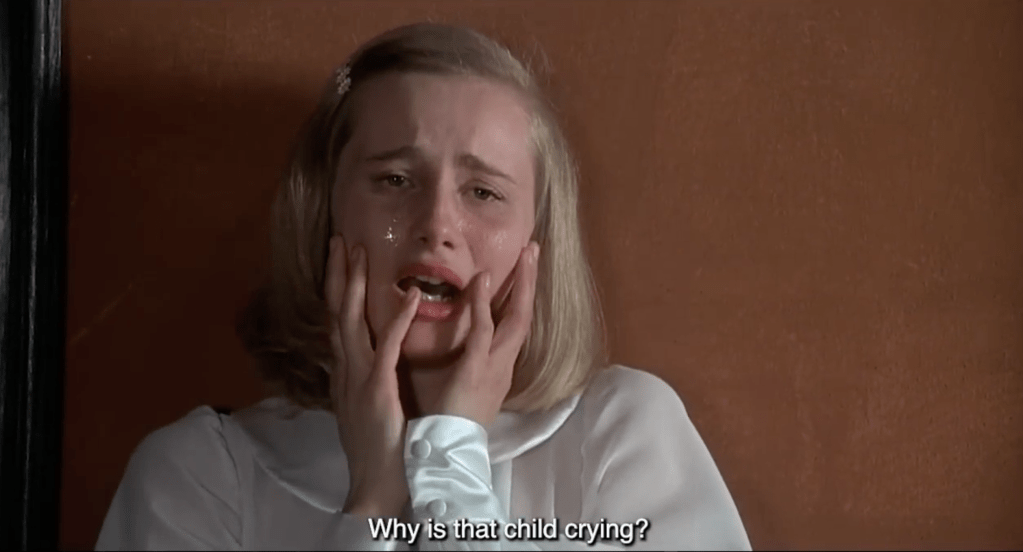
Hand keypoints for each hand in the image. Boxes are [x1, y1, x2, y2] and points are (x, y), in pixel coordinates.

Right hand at [325, 234, 421, 517]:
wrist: (375, 481)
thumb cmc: (376, 445)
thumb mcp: (364, 403)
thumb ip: (362, 376)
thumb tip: (364, 357)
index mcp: (346, 371)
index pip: (337, 320)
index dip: (337, 287)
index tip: (340, 257)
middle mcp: (346, 369)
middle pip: (336, 311)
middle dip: (338, 274)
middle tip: (341, 240)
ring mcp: (358, 378)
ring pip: (351, 321)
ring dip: (356, 285)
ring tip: (361, 252)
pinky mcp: (377, 390)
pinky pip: (386, 348)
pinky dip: (398, 320)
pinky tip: (411, 295)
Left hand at [432, 242, 539, 427]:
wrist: (445, 453)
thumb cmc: (447, 422)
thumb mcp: (461, 385)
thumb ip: (465, 361)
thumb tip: (460, 342)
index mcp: (497, 368)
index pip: (514, 325)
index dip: (521, 295)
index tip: (525, 267)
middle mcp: (502, 365)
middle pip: (525, 316)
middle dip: (531, 283)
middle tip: (534, 250)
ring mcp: (493, 367)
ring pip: (515, 319)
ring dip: (521, 285)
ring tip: (525, 255)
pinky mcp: (476, 371)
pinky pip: (483, 333)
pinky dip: (482, 306)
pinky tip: (481, 281)